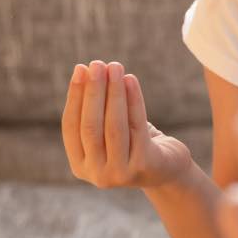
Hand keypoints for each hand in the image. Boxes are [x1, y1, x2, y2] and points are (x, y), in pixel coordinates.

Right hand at [61, 60, 192, 189]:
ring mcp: (119, 172)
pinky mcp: (143, 164)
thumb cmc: (134, 143)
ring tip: (115, 66)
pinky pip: (136, 125)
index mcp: (80, 165)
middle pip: (90, 125)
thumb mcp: (109, 131)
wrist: (167, 169)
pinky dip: (133, 100)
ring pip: (113, 125)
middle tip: (97, 64)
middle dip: (93, 91)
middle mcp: (96, 173)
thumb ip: (95, 111)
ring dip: (113, 92)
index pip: (70, 126)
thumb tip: (86, 70)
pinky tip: (131, 80)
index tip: (80, 68)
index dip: (75, 96)